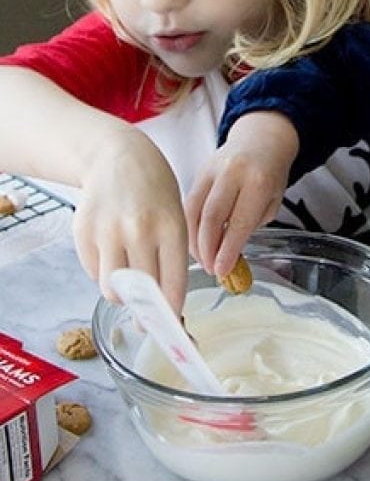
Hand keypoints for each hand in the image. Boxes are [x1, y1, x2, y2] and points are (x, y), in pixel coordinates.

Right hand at [72, 126, 187, 313]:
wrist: (117, 156)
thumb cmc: (154, 189)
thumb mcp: (176, 215)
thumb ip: (173, 255)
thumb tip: (168, 304)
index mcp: (171, 225)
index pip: (172, 284)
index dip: (171, 311)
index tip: (171, 323)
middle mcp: (139, 229)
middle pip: (141, 294)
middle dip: (146, 312)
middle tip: (147, 317)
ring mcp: (108, 231)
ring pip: (112, 290)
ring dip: (122, 295)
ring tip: (129, 283)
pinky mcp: (83, 232)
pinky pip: (94, 273)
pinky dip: (104, 273)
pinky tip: (113, 254)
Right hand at [184, 111, 298, 276]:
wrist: (261, 139)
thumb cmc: (270, 172)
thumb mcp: (273, 199)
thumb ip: (252, 223)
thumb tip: (228, 251)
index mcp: (258, 180)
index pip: (239, 222)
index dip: (228, 250)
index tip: (222, 270)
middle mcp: (233, 172)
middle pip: (212, 217)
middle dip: (207, 249)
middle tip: (210, 269)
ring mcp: (212, 169)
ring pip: (194, 211)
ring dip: (194, 240)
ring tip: (202, 258)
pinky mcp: (199, 171)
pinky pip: (188, 203)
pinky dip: (189, 226)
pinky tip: (194, 240)